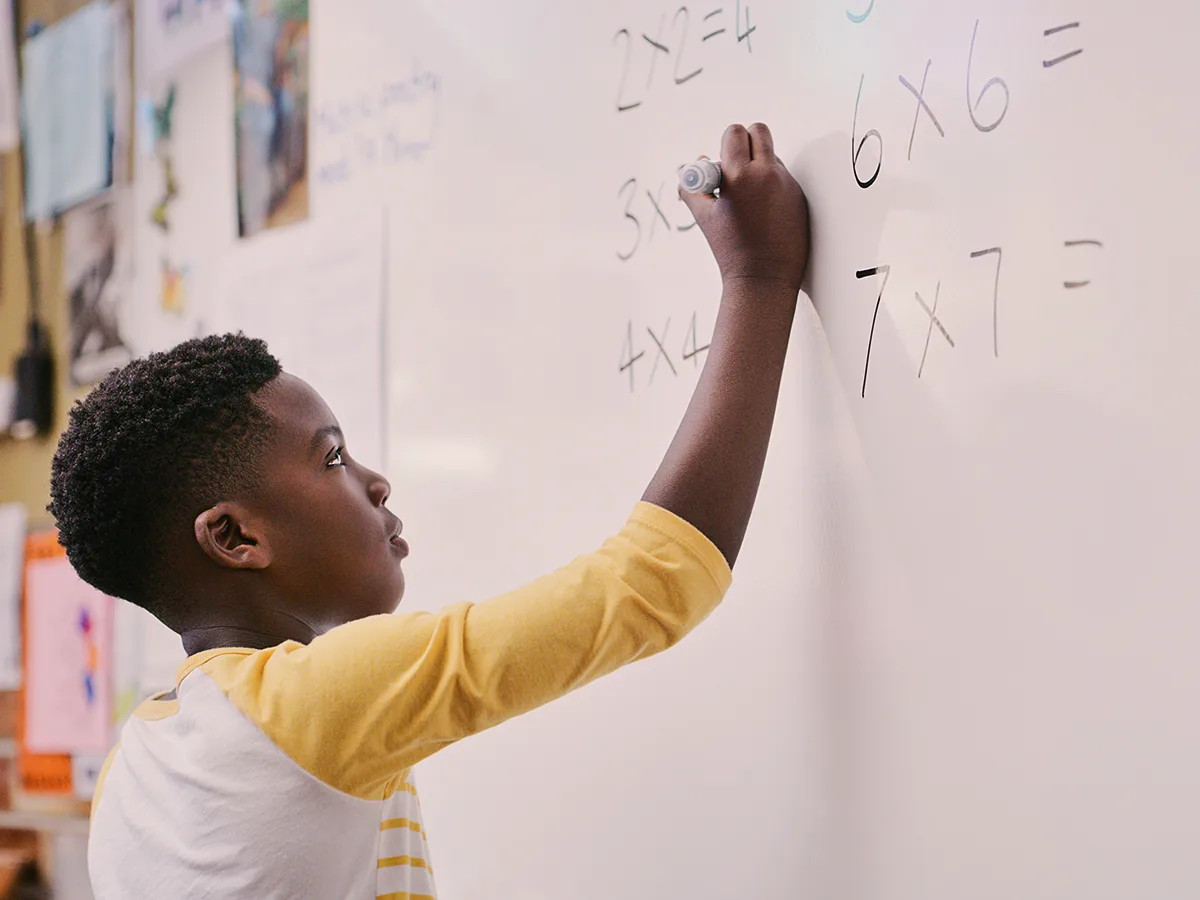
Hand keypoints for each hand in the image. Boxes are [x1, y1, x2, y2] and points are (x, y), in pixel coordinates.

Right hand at [680, 123, 809, 293]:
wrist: (763, 278)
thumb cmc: (730, 250)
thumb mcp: (703, 217)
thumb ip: (693, 186)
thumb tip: (697, 162)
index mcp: (739, 176)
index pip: (736, 132)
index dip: (726, 143)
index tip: (722, 161)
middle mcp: (767, 174)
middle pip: (759, 131)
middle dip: (746, 141)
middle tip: (737, 165)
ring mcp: (787, 184)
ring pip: (772, 156)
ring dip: (759, 165)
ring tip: (749, 198)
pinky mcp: (800, 196)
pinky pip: (783, 177)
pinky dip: (772, 185)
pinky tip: (764, 211)